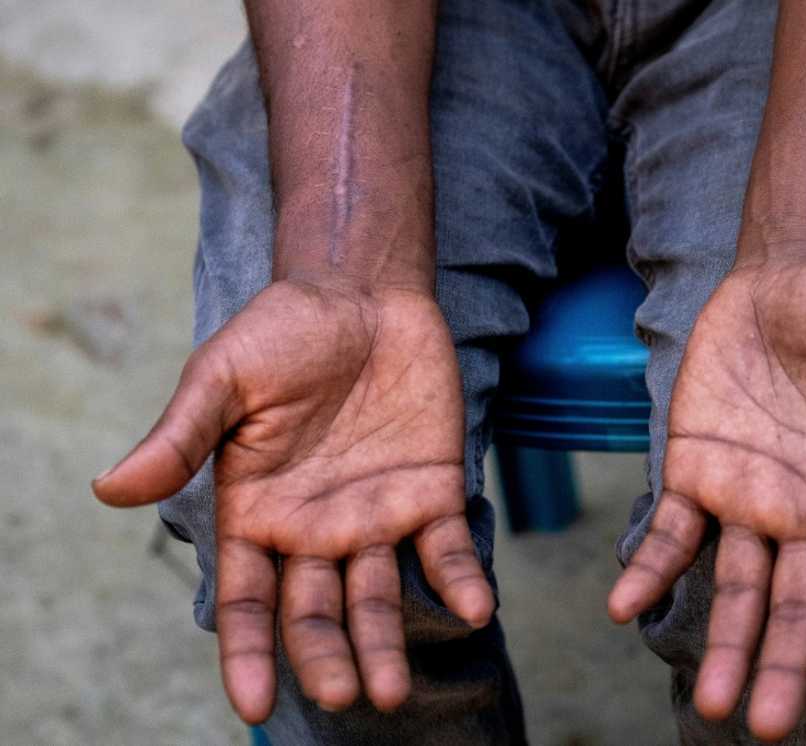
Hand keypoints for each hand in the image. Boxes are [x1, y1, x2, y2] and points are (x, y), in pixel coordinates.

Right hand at [93, 278, 491, 722]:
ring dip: (388, 641)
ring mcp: (377, 515)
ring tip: (394, 688)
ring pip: (380, 596)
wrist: (362, 294)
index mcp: (258, 514)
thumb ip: (181, 438)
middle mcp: (317, 529)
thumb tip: (108, 489)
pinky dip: (460, 580)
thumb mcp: (223, 379)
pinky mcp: (432, 491)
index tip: (253, 704)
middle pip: (317, 611)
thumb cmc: (283, 333)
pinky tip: (474, 608)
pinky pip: (447, 547)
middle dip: (327, 657)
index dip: (247, 652)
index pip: (249, 599)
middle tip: (345, 694)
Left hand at [608, 253, 805, 739]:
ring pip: (736, 585)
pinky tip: (623, 606)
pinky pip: (671, 532)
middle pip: (799, 603)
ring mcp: (748, 497)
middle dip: (785, 663)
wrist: (784, 277)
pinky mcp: (695, 469)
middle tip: (766, 725)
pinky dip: (649, 568)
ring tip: (711, 700)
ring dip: (723, 641)